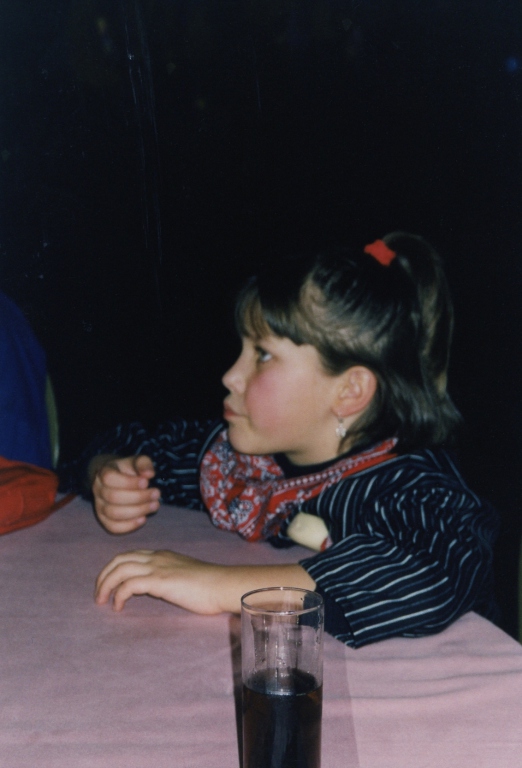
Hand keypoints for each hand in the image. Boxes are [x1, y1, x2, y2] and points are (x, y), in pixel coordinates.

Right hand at [90, 454, 159, 533]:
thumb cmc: (128, 470)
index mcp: (103, 472)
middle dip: (139, 497)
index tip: (146, 482)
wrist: (116, 479)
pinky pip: (113, 527)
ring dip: (137, 511)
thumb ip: (143, 463)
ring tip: (155, 505)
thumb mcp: (136, 461)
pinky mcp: (104, 520)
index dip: (129, 482)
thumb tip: (149, 474)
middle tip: (156, 494)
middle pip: (113, 497)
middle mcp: (98, 490)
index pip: (109, 478)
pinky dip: (129, 525)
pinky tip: (143, 518)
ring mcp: (99, 506)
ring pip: (113, 514)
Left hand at [95, 550, 315, 613]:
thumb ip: (168, 577)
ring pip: (119, 569)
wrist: (222, 585)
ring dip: (106, 585)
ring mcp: (157, 567)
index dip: (115, 568)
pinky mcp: (159, 581)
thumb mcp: (184, 576)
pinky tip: (119, 607)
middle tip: (99, 595)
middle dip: (104, 576)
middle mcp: (156, 557)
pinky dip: (118, 595)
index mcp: (162, 555)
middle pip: (119, 559)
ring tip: (102, 601)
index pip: (129, 555)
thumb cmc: (209, 586)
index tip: (109, 585)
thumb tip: (157, 587)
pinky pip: (128, 585)